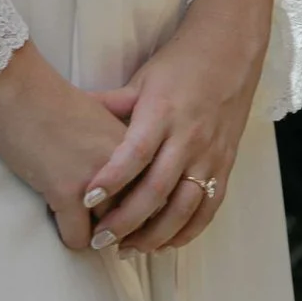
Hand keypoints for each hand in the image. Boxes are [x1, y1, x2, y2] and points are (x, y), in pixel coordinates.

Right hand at [0, 43, 133, 253]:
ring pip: (110, 232)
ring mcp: (96, 179)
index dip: (141, 208)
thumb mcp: (98, 118)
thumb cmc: (50, 99)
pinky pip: (78, 237)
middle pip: (137, 214)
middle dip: (122, 227)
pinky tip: (60, 222)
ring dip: (97, 235)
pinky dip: (70, 237)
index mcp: (133, 144)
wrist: (17, 85)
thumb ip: (115, 145)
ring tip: (82, 225)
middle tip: (106, 232)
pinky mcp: (65, 192)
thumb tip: (121, 178)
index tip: (126, 216)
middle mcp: (124, 163)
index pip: (155, 191)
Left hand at [82, 0, 274, 257]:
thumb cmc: (180, 64)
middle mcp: (188, 137)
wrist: (231, 51)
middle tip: (99, 241)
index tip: (85, 199)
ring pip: (184, 207)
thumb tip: (70, 112)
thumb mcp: (142, 79)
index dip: (111, 179)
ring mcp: (211, 155)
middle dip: (126, 220)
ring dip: (155, 234)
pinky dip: (187, 231)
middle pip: (156, 189)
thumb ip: (110, 104)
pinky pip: (208, 208)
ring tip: (127, 249)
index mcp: (163, 112)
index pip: (134, 153)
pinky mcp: (226, 166)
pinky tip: (165, 244)